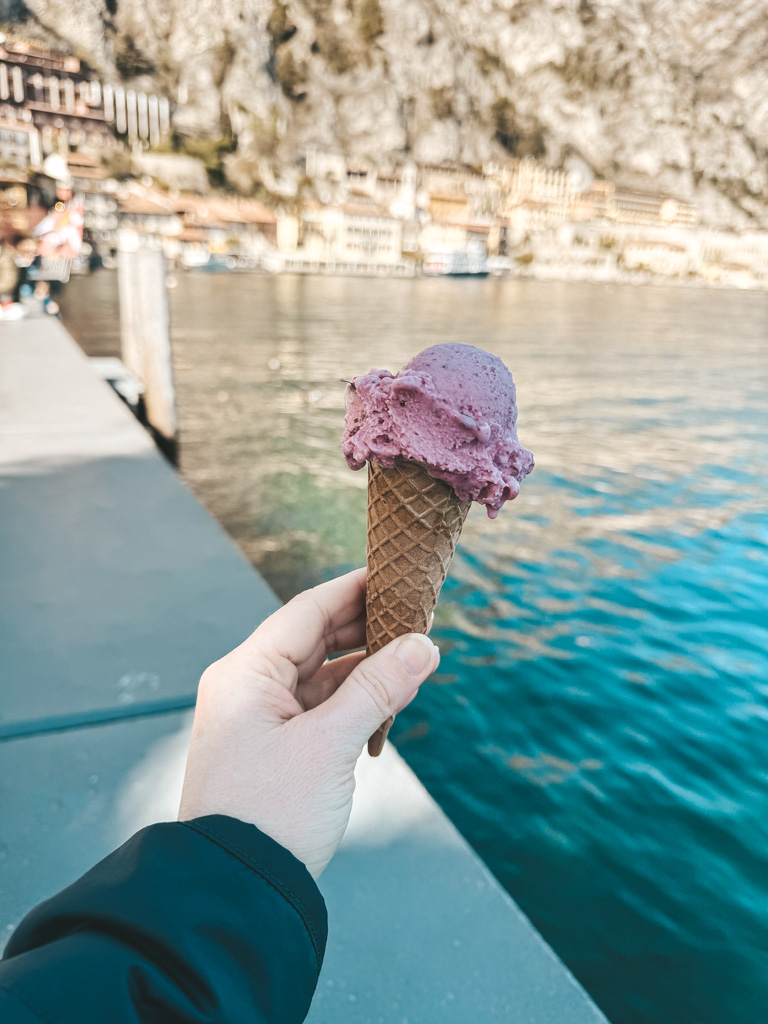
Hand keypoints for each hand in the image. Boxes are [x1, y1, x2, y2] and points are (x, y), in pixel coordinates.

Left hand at [178, 568, 438, 877]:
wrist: (238, 890)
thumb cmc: (273, 812)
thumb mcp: (330, 745)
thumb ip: (378, 688)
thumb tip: (424, 645)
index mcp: (245, 674)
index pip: (306, 612)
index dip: (352, 590)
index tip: (393, 574)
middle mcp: (248, 688)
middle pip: (314, 640)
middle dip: (365, 628)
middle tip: (415, 615)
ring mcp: (260, 719)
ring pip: (321, 675)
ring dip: (364, 667)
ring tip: (412, 655)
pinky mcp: (276, 748)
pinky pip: (319, 708)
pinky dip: (353, 700)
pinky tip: (388, 697)